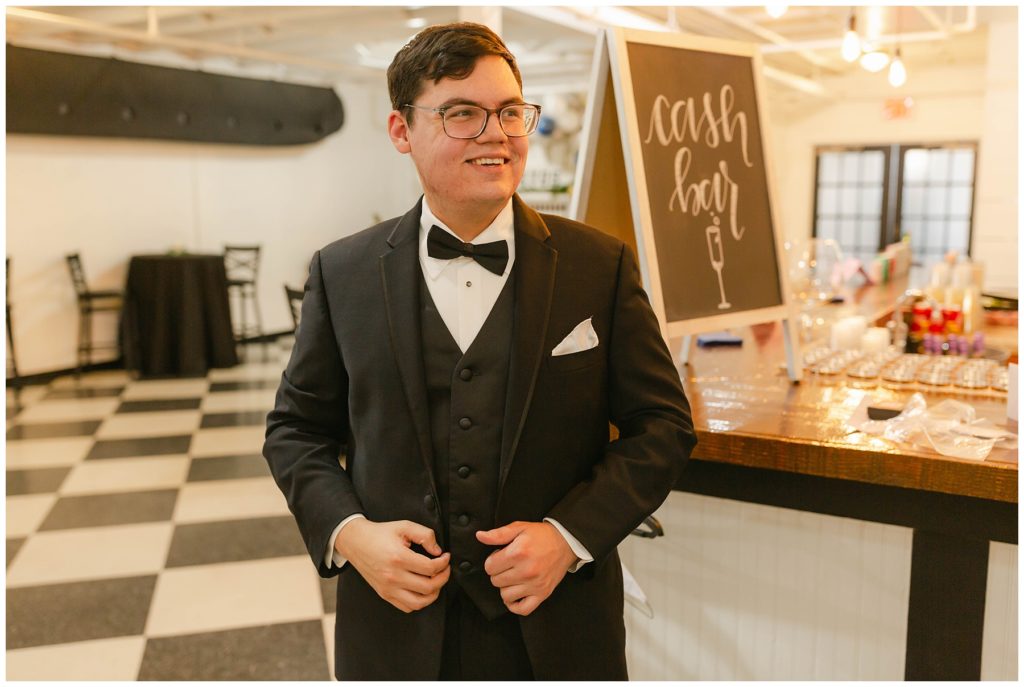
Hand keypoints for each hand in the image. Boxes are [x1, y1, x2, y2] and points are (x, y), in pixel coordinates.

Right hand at [335, 519, 449, 613]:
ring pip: (419, 603)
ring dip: (433, 594)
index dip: (444, 563)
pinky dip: (419, 602)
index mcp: (398, 558)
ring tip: (436, 581)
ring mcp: (388, 588)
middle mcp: (393, 577)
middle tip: (444, 569)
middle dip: (443, 577)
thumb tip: (438, 551)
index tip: (446, 557)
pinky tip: (421, 589)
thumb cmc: (380, 533)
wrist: (355, 542)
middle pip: (428, 587)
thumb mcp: (404, 526)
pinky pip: (406, 607)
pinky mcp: (384, 594)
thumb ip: (425, 535)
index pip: (431, 568)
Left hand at [476, 521, 577, 615]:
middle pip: (496, 581)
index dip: (492, 560)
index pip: (489, 567)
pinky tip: (515, 594)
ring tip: (513, 577)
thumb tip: (480, 536)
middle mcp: (526, 571)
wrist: (565, 543)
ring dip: (506, 587)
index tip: (501, 556)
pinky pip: (522, 609)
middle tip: (509, 565)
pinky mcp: (542, 594)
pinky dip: (515, 605)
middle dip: (498, 572)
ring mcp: (535, 585)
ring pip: (505, 595)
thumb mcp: (519, 528)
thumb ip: (498, 534)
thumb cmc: (541, 535)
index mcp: (518, 553)